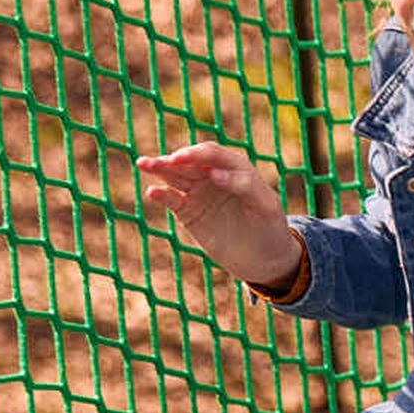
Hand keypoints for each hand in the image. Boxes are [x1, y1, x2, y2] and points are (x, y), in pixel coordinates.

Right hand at [136, 143, 303, 284]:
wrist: (264, 258)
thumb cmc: (270, 226)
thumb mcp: (266, 205)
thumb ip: (245, 185)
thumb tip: (215, 173)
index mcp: (235, 168)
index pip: (212, 154)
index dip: (198, 154)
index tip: (187, 161)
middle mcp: (213, 176)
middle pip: (189, 162)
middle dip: (173, 159)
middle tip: (158, 162)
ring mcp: (199, 193)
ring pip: (176, 176)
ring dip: (160, 169)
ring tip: (144, 164)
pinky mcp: (189, 212)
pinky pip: (172, 200)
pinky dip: (161, 195)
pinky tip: (153, 192)